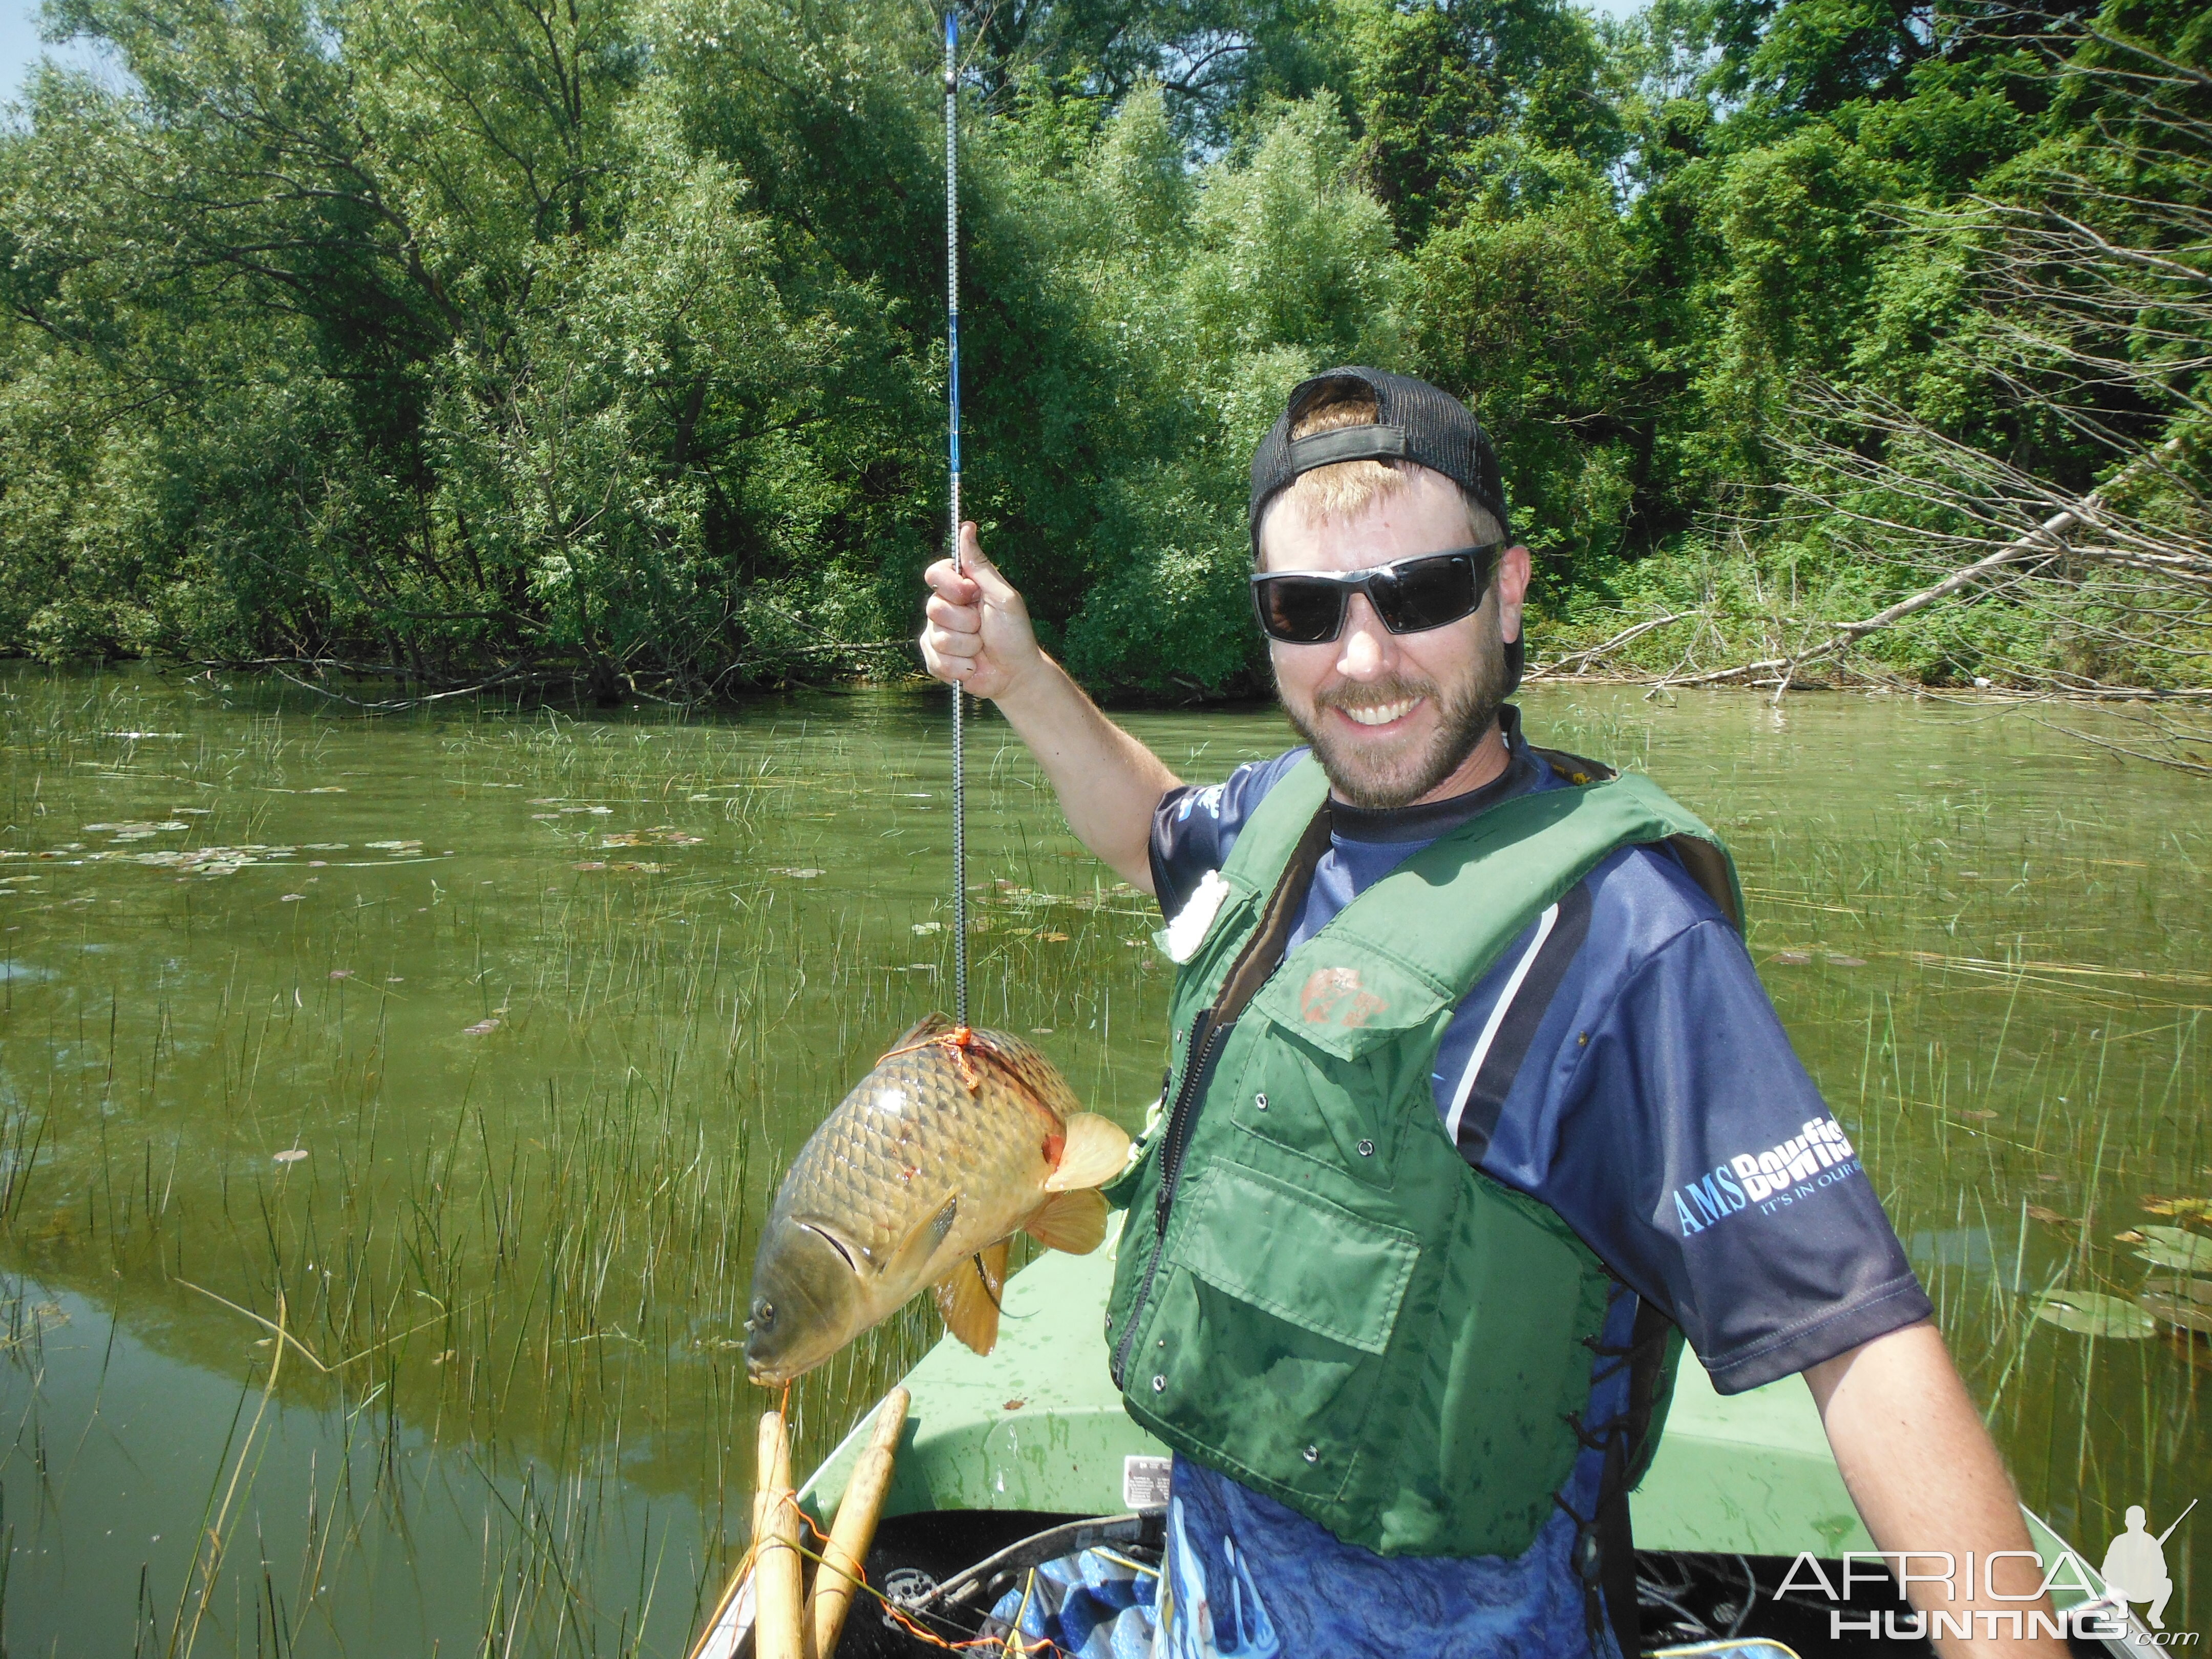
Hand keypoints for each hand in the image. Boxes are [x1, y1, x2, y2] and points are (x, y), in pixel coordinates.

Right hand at [920, 523, 1043, 702]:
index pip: (935, 574)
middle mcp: (945, 608)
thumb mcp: (1002, 596)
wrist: (1015, 673)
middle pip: (934, 607)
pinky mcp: (935, 659)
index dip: (951, 586)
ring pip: (937, 636)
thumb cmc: (1014, 633)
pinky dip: (959, 666)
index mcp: (960, 588)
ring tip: (980, 648)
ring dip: (966, 646)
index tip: (972, 594)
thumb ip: (980, 565)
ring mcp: (937, 634)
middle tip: (982, 627)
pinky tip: (972, 666)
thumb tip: (967, 527)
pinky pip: (936, 660)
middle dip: (965, 621)